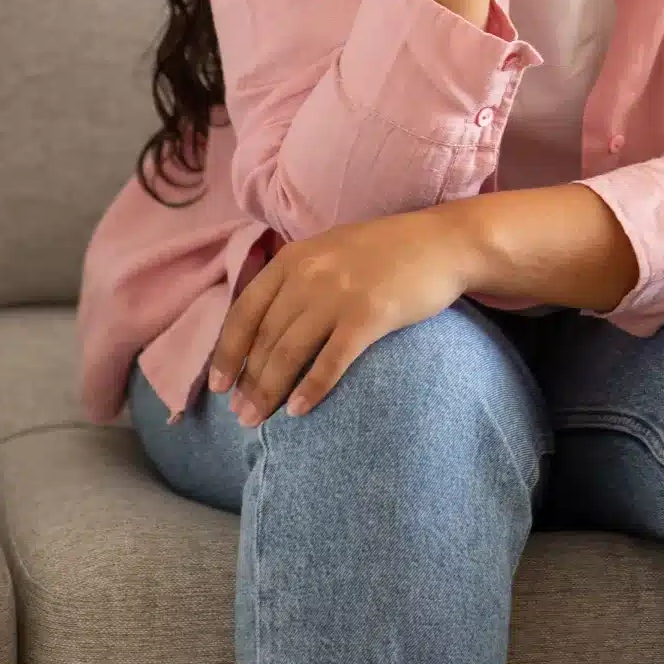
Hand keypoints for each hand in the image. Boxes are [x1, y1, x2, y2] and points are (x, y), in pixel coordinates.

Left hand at [208, 207, 479, 422]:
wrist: (445, 242)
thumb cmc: (388, 251)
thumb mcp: (331, 249)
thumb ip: (298, 277)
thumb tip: (265, 323)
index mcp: (294, 258)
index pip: (244, 312)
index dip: (227, 353)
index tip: (219, 386)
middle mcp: (309, 275)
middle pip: (264, 339)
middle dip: (247, 382)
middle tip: (240, 416)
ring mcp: (338, 295)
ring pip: (288, 354)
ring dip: (268, 393)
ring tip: (257, 421)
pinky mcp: (369, 315)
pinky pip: (330, 361)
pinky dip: (311, 389)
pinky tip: (299, 411)